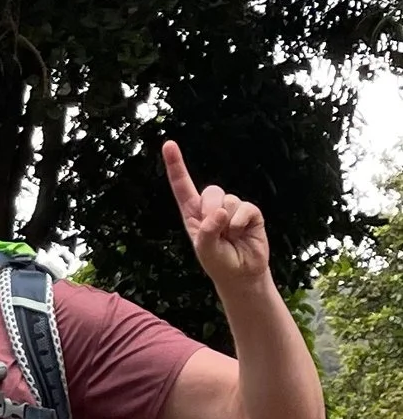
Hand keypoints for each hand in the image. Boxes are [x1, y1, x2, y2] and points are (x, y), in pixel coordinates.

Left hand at [164, 139, 273, 297]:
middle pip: (210, 191)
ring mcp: (232, 208)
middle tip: (216, 230)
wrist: (242, 274)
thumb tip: (221, 212)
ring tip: (230, 237)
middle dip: (211, 210)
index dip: (176, 164)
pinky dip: (241, 222)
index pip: (182, 186)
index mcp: (193, 213)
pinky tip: (241, 233)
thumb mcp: (205, 250)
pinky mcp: (250, 213)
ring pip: (229, 200)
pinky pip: (246, 208)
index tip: (169, 144)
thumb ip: (207, 231)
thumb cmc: (218, 261)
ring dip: (228, 222)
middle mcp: (211, 207)